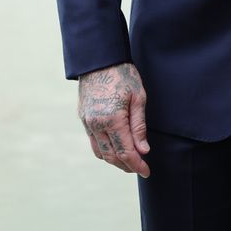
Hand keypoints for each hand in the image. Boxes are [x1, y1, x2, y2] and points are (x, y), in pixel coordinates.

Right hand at [78, 62, 149, 177]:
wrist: (100, 59)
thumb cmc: (123, 75)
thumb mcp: (138, 97)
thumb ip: (139, 126)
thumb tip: (143, 150)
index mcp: (112, 119)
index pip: (125, 152)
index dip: (137, 165)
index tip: (147, 171)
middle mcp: (96, 124)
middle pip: (112, 156)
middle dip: (127, 166)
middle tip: (140, 168)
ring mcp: (87, 122)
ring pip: (101, 152)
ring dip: (115, 160)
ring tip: (130, 161)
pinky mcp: (83, 118)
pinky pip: (93, 142)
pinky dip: (104, 150)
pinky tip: (115, 148)